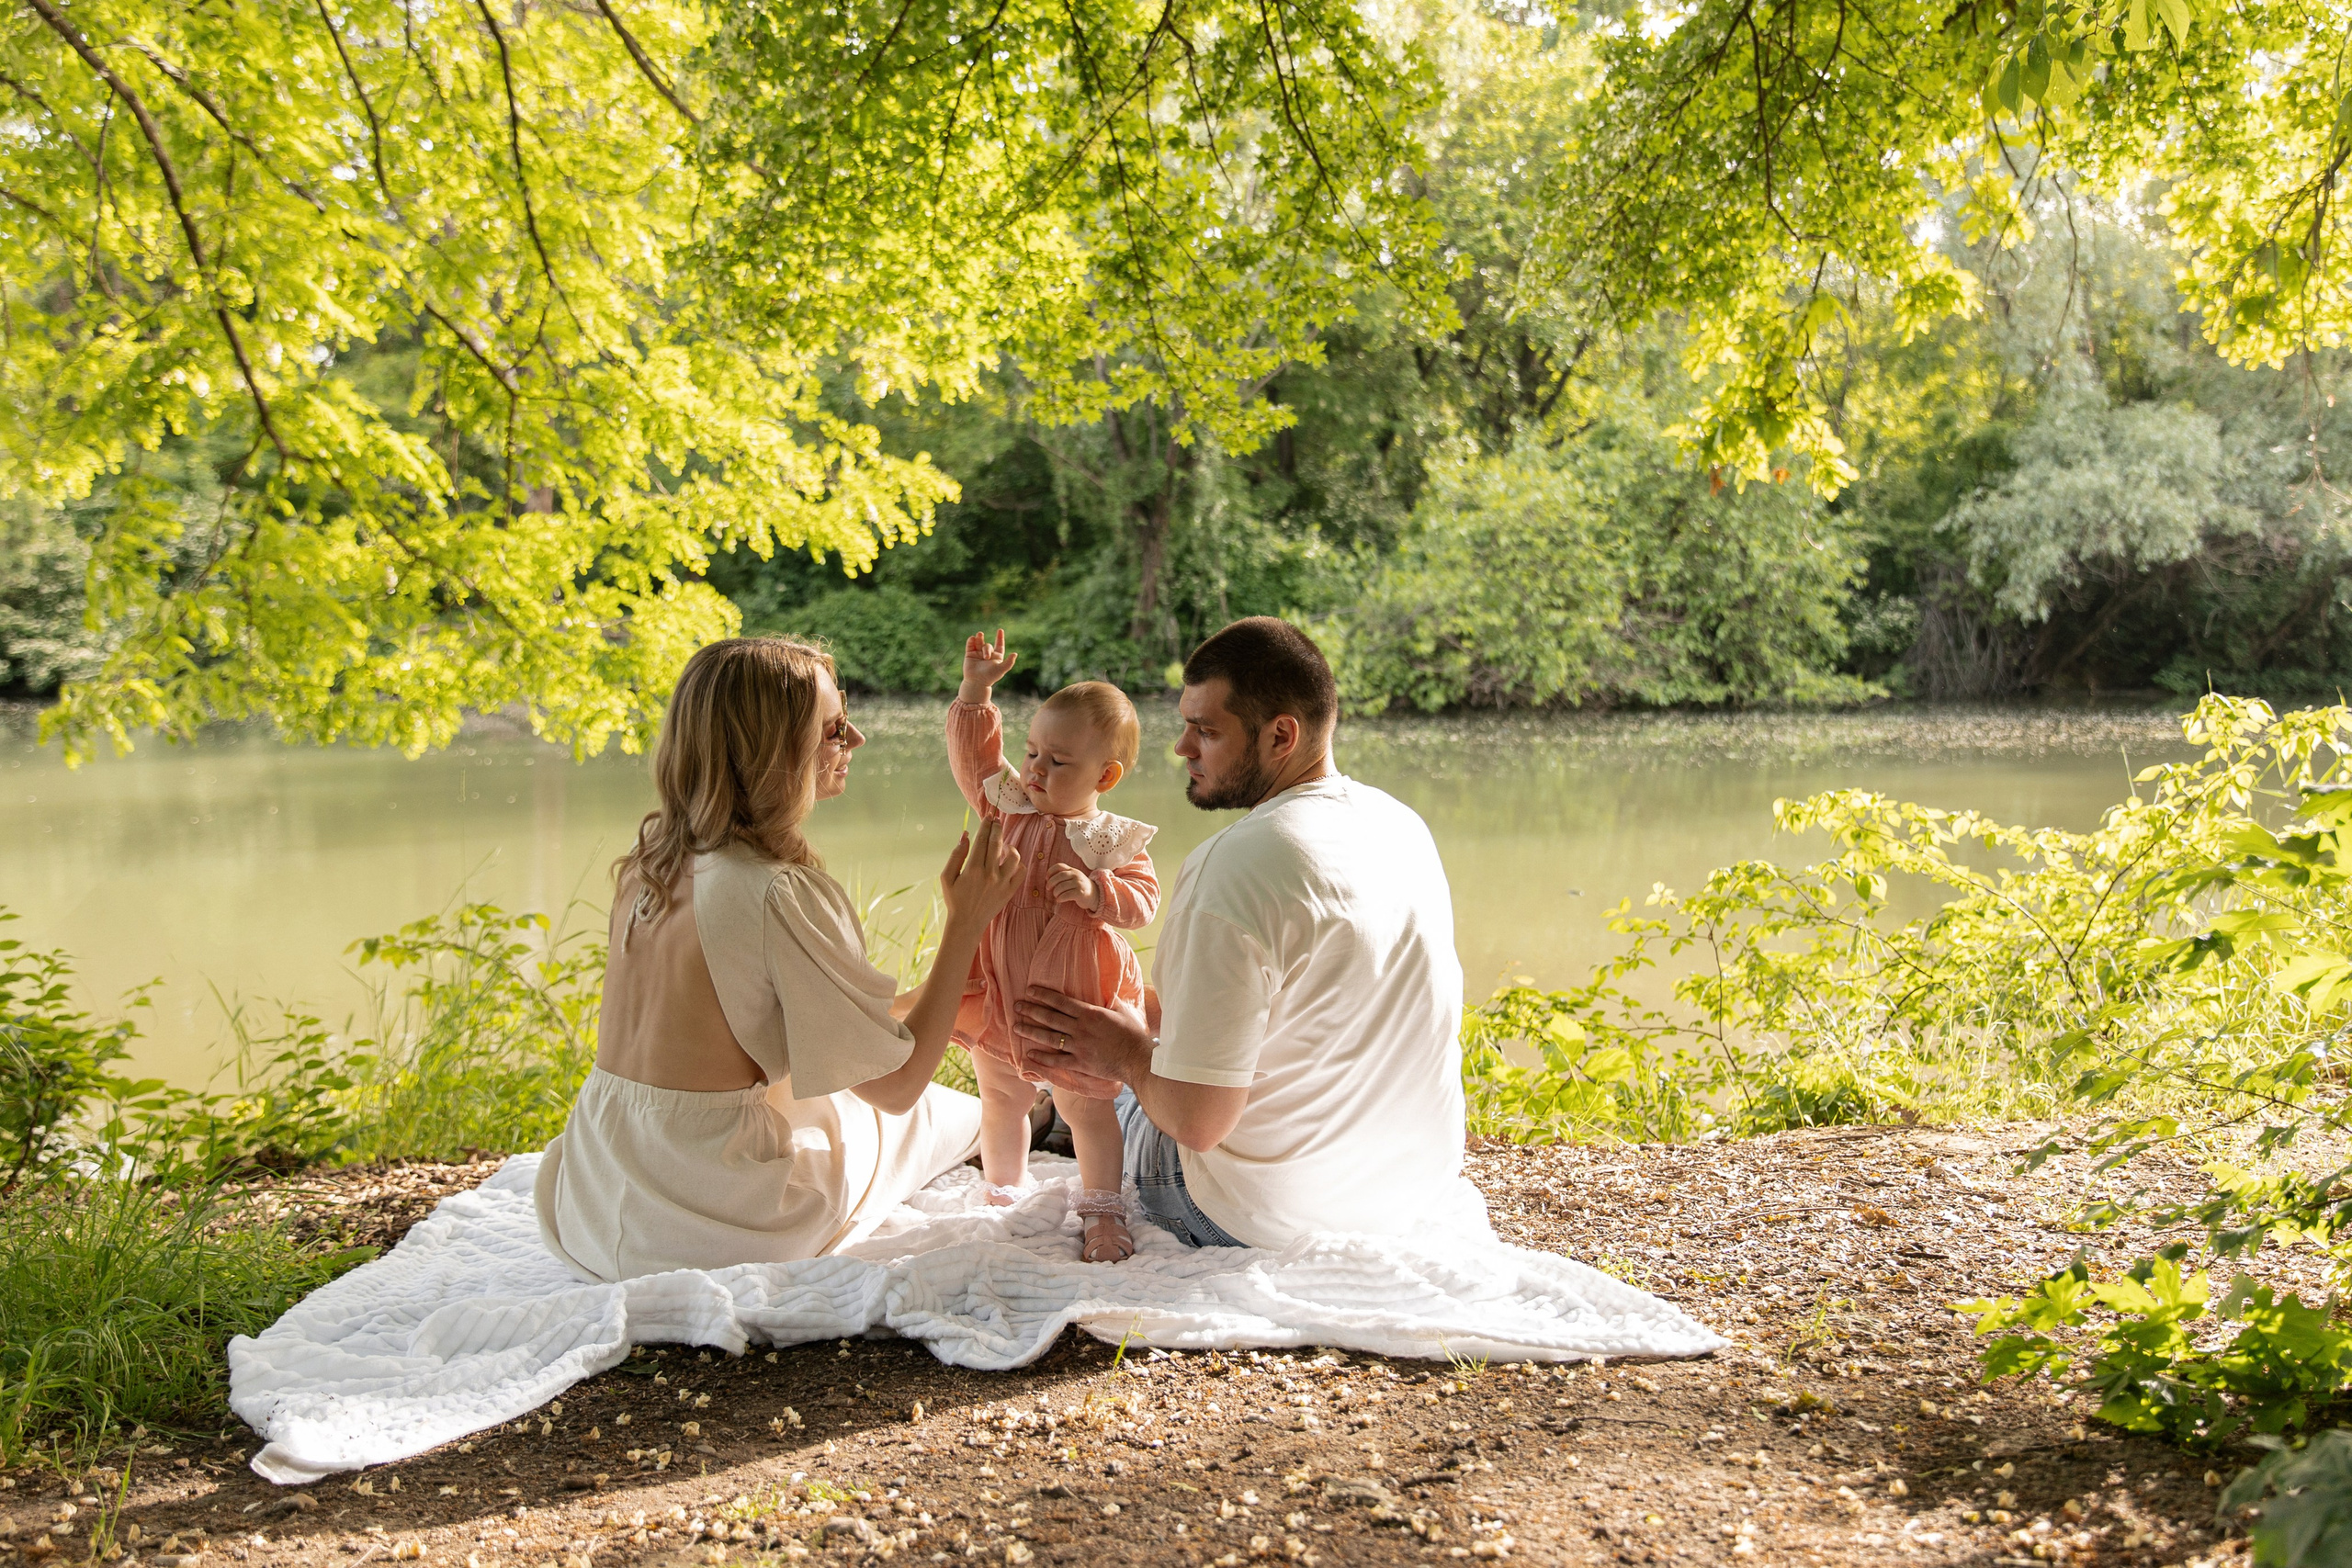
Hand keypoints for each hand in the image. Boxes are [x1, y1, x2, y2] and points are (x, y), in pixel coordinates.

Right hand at [939, 817, 1019, 927]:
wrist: (967, 923)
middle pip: (997, 843)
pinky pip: (1020, 872)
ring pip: (1013, 857)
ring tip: (1004, 844)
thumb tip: (966, 835)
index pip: (982, 840)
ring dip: (1009, 846)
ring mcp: (1002, 883)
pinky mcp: (1010, 891)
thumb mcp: (947, 877)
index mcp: (972, 869)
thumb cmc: (955, 899)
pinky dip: (1018, 863)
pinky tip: (1010, 861)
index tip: (989, 816)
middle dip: (997, 828)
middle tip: (997, 820)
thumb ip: (956, 855)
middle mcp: (989, 875)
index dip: (986, 825)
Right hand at [962, 628, 1016, 693]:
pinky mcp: (969, 654)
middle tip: (986, 657)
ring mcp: (978, 654)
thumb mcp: (1001, 669)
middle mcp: (987, 654)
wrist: (976, 682)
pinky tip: (972, 638)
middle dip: (987, 649)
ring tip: (980, 634)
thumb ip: (1009, 662)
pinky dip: (971, 641)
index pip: (999, 645)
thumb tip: (1015, 654)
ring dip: (980, 638)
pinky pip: (970, 645)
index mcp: (996, 657)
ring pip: (979, 643)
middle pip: (988, 645)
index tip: (1000, 630)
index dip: (1000, 638)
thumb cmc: (990, 677)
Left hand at [1013, 986, 1149, 1091]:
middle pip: (1050, 1018)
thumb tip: (1107, 991)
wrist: (1138, 1059)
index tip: (1030, 990)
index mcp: (1090, 1013)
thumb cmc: (1133, 1034)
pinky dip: (1042, 1058)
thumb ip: (1111, 1001)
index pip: (1061, 1002)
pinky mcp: (1080, 1063)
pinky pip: (1057, 1060)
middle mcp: (1081, 1029)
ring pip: (1049, 1038)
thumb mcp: (1123, 1011)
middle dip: (1031, 1011)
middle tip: (1016, 1007)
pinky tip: (1029, 1055)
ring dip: (1031, 1032)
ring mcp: (1079, 1047)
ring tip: (1017, 1027)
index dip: (1044, 995)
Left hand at [1044, 863, 1096, 909]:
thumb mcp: (1073, 878)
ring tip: (1056, 895)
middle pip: (1059, 876)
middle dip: (1051, 882)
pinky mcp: (1080, 893)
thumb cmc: (1080, 887)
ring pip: (1061, 887)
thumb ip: (1064, 876)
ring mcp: (1079, 884)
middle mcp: (1076, 875)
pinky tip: (1059, 900)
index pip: (1059, 866)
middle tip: (1048, 888)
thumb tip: (1048, 879)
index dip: (1051, 871)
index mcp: (1073, 870)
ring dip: (1055, 892)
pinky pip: (1066, 895)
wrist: (1095, 895)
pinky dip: (1060, 898)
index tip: (1047, 878)